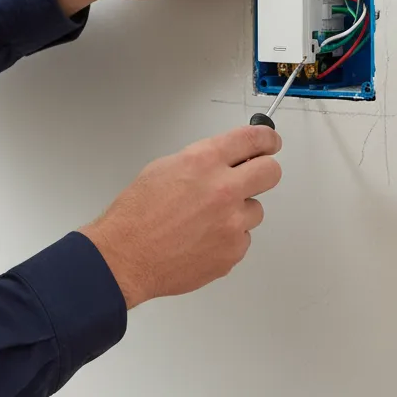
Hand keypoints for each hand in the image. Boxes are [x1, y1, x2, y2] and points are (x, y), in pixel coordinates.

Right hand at [79, 125, 282, 308]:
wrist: (125, 257)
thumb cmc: (136, 216)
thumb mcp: (163, 168)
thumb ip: (200, 161)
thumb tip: (224, 161)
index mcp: (204, 161)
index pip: (253, 139)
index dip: (266, 138)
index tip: (270, 142)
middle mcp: (223, 189)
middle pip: (271, 172)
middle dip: (263, 172)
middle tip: (251, 178)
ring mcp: (232, 222)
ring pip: (255, 210)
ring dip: (238, 212)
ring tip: (206, 220)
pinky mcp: (233, 251)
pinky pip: (243, 238)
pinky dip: (228, 238)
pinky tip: (202, 239)